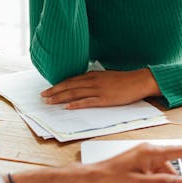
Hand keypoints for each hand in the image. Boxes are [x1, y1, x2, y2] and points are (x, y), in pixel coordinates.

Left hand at [42, 69, 159, 107]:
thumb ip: (95, 79)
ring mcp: (98, 90)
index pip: (71, 80)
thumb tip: (84, 83)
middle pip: (69, 86)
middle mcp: (92, 81)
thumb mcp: (107, 76)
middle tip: (43, 96)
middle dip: (54, 91)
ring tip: (49, 102)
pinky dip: (76, 104)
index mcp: (93, 75)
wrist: (139, 81)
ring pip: (74, 93)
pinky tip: (67, 107)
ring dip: (60, 98)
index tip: (48, 89)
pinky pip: (87, 102)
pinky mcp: (104, 99)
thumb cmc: (124, 80)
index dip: (58, 85)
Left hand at [88, 142, 181, 182]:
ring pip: (160, 171)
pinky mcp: (137, 163)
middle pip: (169, 166)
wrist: (92, 179)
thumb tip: (181, 182)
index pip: (180, 151)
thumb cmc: (110, 179)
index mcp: (150, 152)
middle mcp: (147, 151)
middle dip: (166, 180)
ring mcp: (142, 157)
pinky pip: (151, 173)